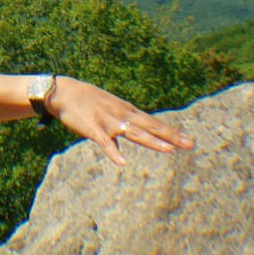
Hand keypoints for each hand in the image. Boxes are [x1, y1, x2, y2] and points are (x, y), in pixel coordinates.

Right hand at [46, 76, 192, 165]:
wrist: (63, 92)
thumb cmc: (86, 101)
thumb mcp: (109, 108)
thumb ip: (121, 122)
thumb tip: (126, 139)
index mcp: (127, 111)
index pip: (153, 122)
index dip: (171, 132)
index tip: (188, 140)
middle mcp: (122, 115)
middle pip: (150, 127)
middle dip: (170, 136)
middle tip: (189, 144)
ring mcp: (108, 122)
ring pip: (134, 133)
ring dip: (151, 142)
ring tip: (168, 150)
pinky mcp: (93, 129)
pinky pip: (105, 143)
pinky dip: (113, 152)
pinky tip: (122, 162)